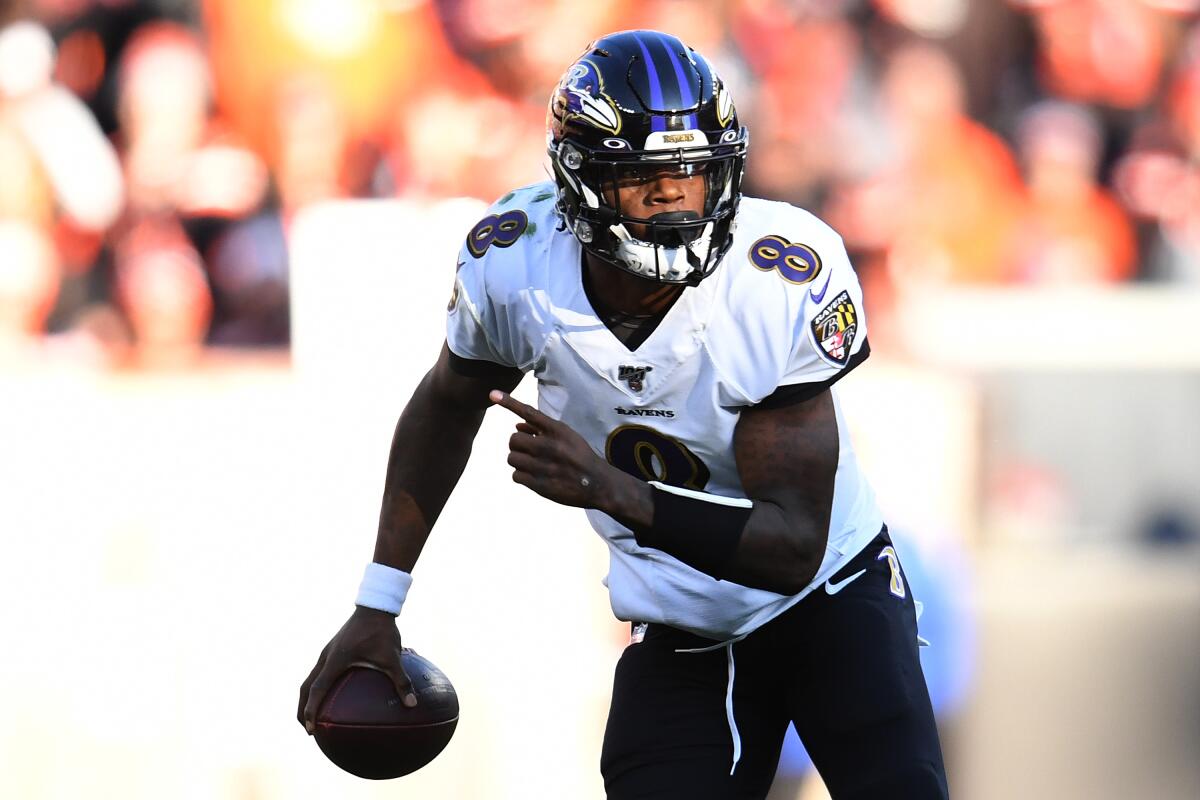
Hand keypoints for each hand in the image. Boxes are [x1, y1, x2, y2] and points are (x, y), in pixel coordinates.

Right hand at [297, 606, 415, 734]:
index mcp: (335, 660)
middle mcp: (326, 657)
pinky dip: (320, 686)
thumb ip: (401, 681)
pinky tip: (335, 694)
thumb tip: (412, 705)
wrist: (375, 606)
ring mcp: (328, 652)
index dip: (310, 710)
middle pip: (306, 687)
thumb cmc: (382, 631)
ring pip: (311, 678)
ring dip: (309, 697)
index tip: (310, 728)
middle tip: (307, 729)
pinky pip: (321, 671)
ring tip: (315, 716)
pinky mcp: (333, 649)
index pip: (317, 689)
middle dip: (303, 709)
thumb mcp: (393, 657)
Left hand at [490, 389, 611, 508]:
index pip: (529, 412)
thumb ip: (542, 429)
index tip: (492, 394)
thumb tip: (517, 425)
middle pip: (513, 439)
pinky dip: (521, 476)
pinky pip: (515, 476)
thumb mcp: (567, 436)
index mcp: (557, 430)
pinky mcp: (539, 484)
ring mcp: (542, 466)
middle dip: (518, 444)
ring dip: (519, 461)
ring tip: (532, 464)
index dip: (509, 402)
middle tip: (528, 450)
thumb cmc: (580, 456)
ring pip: (512, 458)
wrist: (597, 484)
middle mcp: (548, 446)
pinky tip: (534, 476)